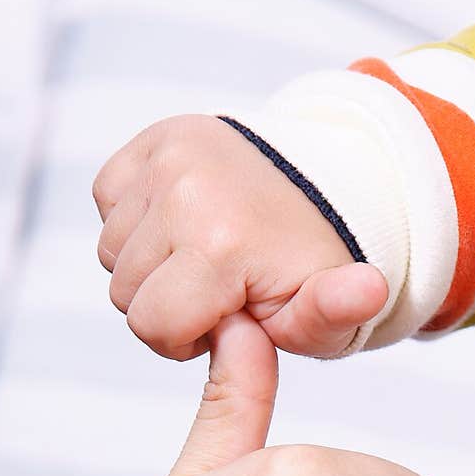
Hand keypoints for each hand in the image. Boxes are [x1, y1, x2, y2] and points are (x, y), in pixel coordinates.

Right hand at [92, 114, 388, 359]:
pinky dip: (137, 221)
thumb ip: (333, 315)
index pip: (151, 325)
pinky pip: (107, 201)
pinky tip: (185, 223)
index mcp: (223, 243)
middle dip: (166, 304)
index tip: (227, 319)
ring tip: (205, 256)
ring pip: (110, 251)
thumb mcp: (327, 312)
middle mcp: (186, 190)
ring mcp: (167, 156)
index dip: (184, 339)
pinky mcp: (154, 137)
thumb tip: (368, 290)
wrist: (328, 189)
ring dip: (149, 265)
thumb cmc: (316, 266)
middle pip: (124, 293)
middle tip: (220, 288)